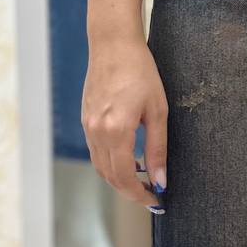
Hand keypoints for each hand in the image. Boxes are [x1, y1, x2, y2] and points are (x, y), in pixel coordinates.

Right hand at [82, 0, 166, 208]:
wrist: (113, 44)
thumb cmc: (141, 73)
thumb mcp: (158, 112)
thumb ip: (157, 151)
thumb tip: (161, 182)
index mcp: (116, 130)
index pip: (124, 176)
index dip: (140, 194)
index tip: (157, 202)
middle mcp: (97, 131)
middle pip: (110, 176)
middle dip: (131, 192)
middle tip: (152, 197)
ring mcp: (88, 125)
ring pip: (101, 166)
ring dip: (120, 180)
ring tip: (143, 182)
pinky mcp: (86, 119)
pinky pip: (96, 152)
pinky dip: (112, 163)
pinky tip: (130, 161)